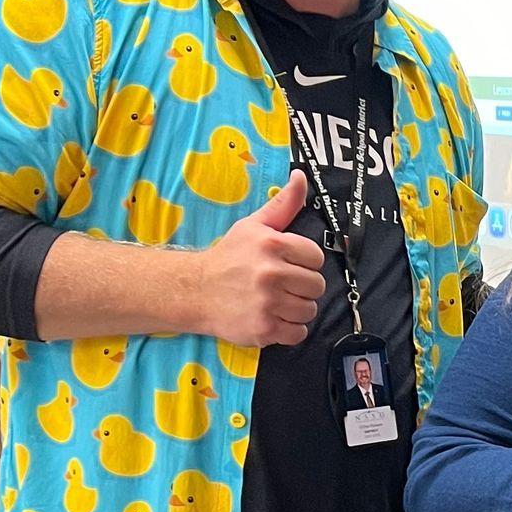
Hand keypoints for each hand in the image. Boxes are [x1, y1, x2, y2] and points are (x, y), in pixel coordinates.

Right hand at [192, 169, 326, 347]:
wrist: (194, 291)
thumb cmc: (228, 258)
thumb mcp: (254, 225)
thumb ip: (283, 204)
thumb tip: (301, 177)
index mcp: (273, 245)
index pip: (316, 258)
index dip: (304, 263)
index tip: (288, 265)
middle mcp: (271, 273)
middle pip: (316, 286)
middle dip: (302, 287)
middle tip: (281, 285)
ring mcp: (268, 303)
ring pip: (309, 311)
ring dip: (296, 309)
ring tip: (275, 302)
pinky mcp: (264, 329)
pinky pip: (298, 333)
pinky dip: (289, 330)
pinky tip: (273, 318)